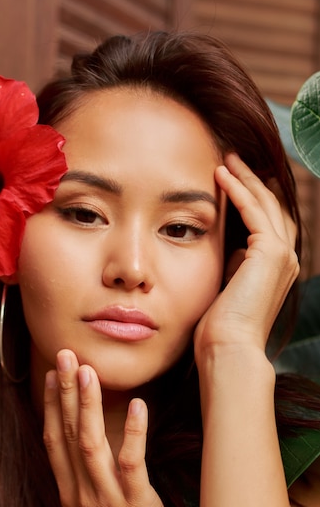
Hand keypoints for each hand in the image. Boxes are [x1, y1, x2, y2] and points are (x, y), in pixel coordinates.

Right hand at [43, 349, 183, 506]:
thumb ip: (86, 478)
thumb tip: (85, 445)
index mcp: (69, 492)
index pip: (53, 440)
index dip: (50, 405)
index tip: (51, 373)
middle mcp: (81, 493)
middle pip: (67, 434)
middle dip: (64, 392)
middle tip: (64, 355)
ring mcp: (106, 500)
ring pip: (90, 443)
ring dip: (87, 404)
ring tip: (88, 371)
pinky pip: (131, 464)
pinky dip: (132, 433)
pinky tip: (137, 406)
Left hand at [194, 153, 298, 361]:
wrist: (227, 348)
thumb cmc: (220, 327)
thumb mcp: (228, 287)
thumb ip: (235, 267)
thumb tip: (231, 251)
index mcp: (275, 268)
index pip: (268, 222)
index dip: (251, 197)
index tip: (230, 178)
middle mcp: (285, 258)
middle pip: (271, 206)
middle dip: (251, 180)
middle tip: (230, 158)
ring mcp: (282, 255)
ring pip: (266, 203)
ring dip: (246, 179)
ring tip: (226, 159)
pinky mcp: (270, 253)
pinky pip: (254, 211)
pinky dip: (238, 191)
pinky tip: (221, 175)